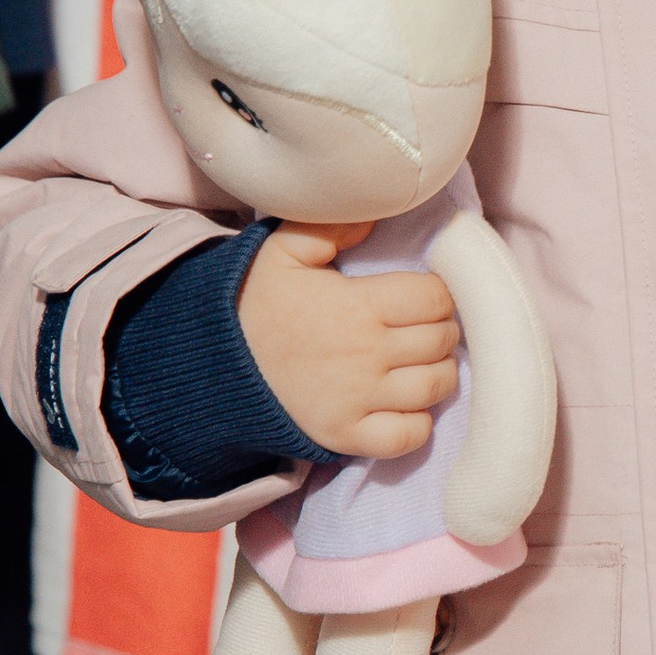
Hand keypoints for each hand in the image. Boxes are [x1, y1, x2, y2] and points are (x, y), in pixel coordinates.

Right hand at [239, 222, 459, 455]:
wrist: (213, 363)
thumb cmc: (255, 303)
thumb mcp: (281, 251)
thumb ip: (329, 226)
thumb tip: (374, 218)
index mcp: (357, 306)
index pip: (435, 298)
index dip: (438, 293)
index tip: (423, 295)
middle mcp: (365, 355)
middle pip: (441, 340)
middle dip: (442, 328)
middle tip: (425, 325)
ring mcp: (358, 400)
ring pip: (435, 386)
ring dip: (439, 371)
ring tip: (422, 360)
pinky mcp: (346, 435)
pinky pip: (408, 436)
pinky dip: (417, 422)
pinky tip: (405, 403)